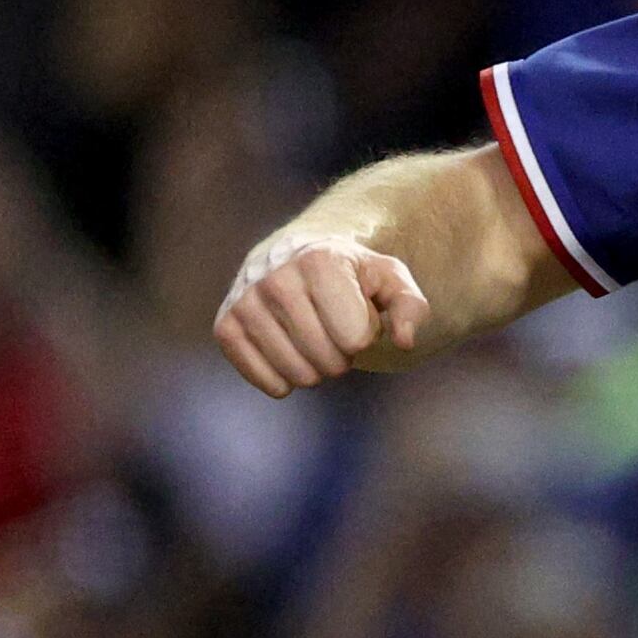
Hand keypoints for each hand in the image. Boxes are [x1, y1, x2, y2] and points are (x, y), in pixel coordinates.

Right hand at [216, 232, 429, 392]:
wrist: (295, 256)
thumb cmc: (352, 275)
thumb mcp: (391, 281)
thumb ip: (411, 308)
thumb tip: (404, 341)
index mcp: (319, 262)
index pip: (356, 338)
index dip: (365, 335)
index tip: (357, 313)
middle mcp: (276, 279)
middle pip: (330, 361)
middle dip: (343, 356)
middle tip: (335, 330)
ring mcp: (246, 303)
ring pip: (300, 376)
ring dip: (316, 369)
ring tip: (312, 338)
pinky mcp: (226, 327)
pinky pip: (266, 381)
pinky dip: (285, 381)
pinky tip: (289, 354)